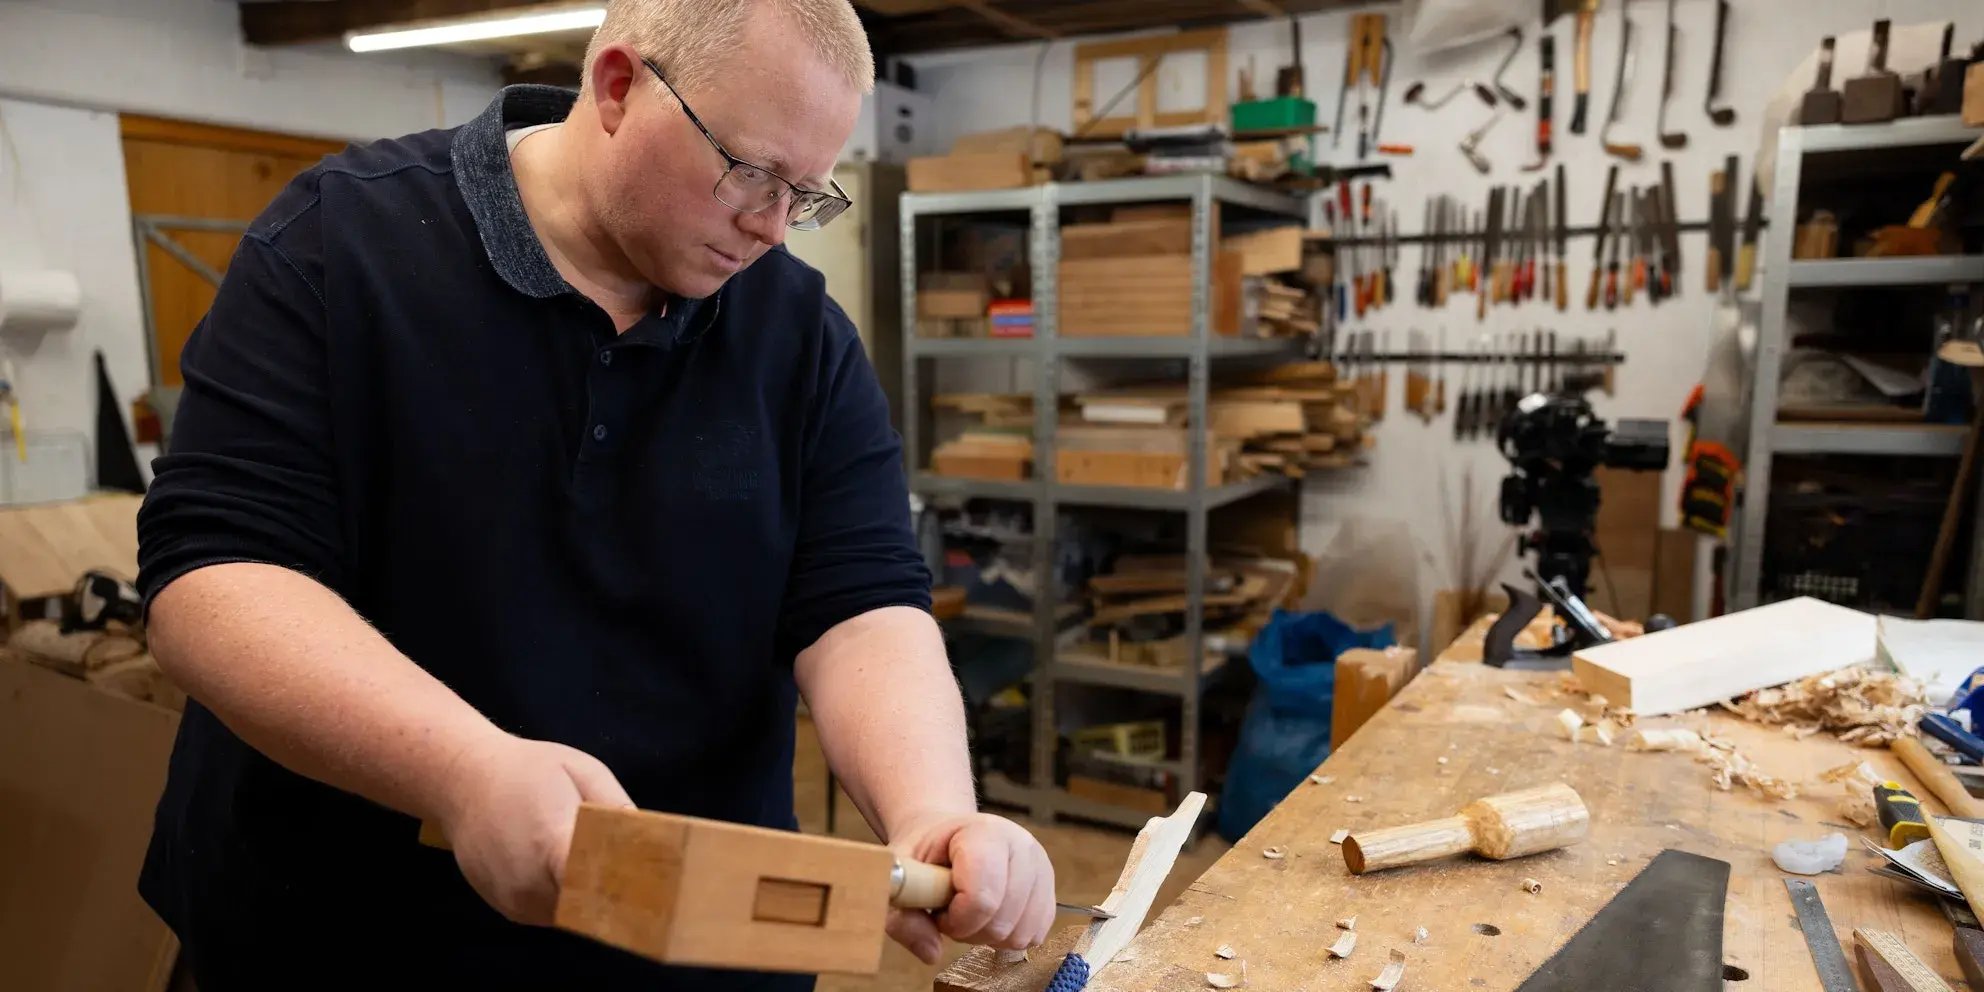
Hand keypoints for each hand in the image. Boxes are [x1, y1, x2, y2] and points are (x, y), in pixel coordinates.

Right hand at [433, 735, 634, 924]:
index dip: (631, 883)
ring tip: (599, 867)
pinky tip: (564, 870)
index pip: (601, 880)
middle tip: (640, 874)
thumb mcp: (583, 771)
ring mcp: (516, 900)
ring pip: (572, 913)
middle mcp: (531, 881)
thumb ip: (616, 807)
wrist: (462, 781)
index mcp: (552, 842)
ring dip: (588, 896)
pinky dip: (564, 898)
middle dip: (616, 890)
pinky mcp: (508, 910)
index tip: (656, 882)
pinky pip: (551, 913)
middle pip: (592, 902)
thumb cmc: (528, 769)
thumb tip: (651, 839)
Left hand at [885, 812, 1055, 964]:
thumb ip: (903, 916)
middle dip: (969, 929)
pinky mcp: (1050, 893)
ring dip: (988, 936)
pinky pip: (1034, 936)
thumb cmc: (927, 853)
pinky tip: (990, 916)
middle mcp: (1023, 846)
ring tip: (970, 911)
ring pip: (1020, 934)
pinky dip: (1007, 937)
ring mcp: (1042, 869)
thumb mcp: (902, 875)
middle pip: (1002, 922)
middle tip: (951, 909)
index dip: (956, 919)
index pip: (982, 898)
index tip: (939, 909)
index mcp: (986, 832)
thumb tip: (930, 952)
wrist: (950, 837)